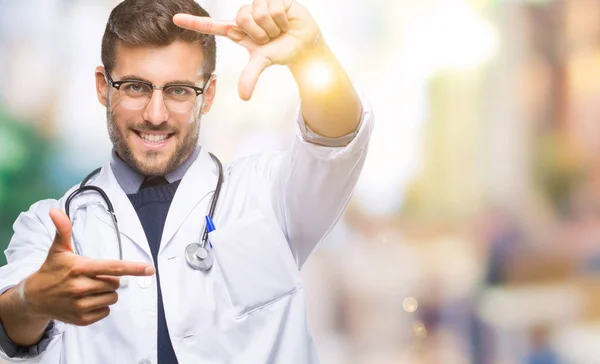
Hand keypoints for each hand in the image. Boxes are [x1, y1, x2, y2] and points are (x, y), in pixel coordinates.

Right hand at [23, 208, 154, 325]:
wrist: (34, 298)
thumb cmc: (52, 270)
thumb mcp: (58, 249)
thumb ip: (63, 230)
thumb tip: (55, 210)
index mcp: (80, 267)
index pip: (113, 267)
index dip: (133, 268)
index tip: (150, 269)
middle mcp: (80, 287)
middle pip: (115, 283)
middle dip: (109, 279)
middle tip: (92, 277)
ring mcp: (80, 305)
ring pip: (112, 297)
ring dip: (107, 293)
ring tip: (89, 289)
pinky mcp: (82, 319)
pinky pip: (106, 311)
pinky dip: (101, 306)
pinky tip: (86, 301)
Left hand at [173, 0, 320, 99]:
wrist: (304, 44)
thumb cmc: (281, 50)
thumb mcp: (262, 62)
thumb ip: (250, 77)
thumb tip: (244, 97)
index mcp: (237, 30)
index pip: (211, 26)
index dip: (194, 23)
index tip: (175, 19)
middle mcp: (246, 15)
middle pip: (242, 18)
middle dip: (259, 32)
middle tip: (269, 37)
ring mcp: (259, 4)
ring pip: (258, 12)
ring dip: (272, 26)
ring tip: (279, 29)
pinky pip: (273, 6)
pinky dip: (282, 18)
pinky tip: (286, 20)